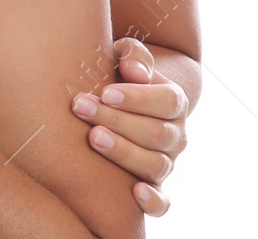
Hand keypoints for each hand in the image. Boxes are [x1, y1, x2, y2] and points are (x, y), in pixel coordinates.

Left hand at [70, 37, 189, 216]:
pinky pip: (163, 202)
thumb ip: (133, 56)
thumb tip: (134, 71)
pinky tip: (134, 192)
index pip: (167, 101)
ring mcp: (167, 162)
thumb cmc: (118, 74)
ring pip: (155, 165)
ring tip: (93, 137)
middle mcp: (175, 134)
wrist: (121, 100)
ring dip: (124, 153)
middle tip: (82, 109)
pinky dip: (153, 202)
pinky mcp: (154, 186)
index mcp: (174, 101)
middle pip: (157, 133)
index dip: (138, 98)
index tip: (106, 92)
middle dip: (117, 121)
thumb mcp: (125, 57)